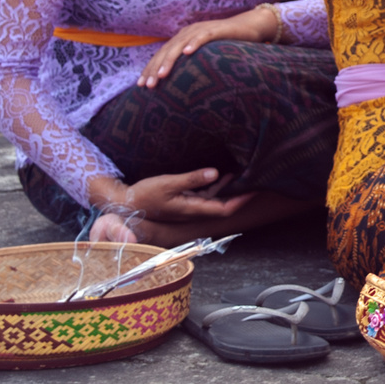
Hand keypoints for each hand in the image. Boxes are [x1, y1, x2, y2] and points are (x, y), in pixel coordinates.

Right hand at [87, 169, 255, 224]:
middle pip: (224, 205)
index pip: (224, 208)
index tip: (255, 190)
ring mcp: (190, 206)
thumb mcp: (168, 183)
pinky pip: (206, 195)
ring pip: (216, 199)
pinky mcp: (185, 201)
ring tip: (243, 173)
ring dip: (229, 188)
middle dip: (240, 194)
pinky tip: (223, 174)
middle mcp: (195, 210)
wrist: (128, 204)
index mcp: (193, 208)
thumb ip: (192, 179)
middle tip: (256, 180)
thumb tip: (215, 173)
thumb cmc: (146, 194)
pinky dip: (216, 186)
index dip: (241, 201)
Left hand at [137, 7, 279, 87]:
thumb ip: (192, 62)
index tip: (141, 85)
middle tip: (147, 86)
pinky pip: (202, 37)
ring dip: (169, 60)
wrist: (248, 27)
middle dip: (155, 69)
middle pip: (166, 51)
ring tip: (161, 75)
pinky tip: (187, 53)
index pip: (162, 55)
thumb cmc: (227, 44)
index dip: (150, 69)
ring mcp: (200, 30)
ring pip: (180, 45)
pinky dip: (193, 44)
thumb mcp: (205, 54)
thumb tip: (180, 82)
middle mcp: (187, 33)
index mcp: (182, 39)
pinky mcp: (216, 30)